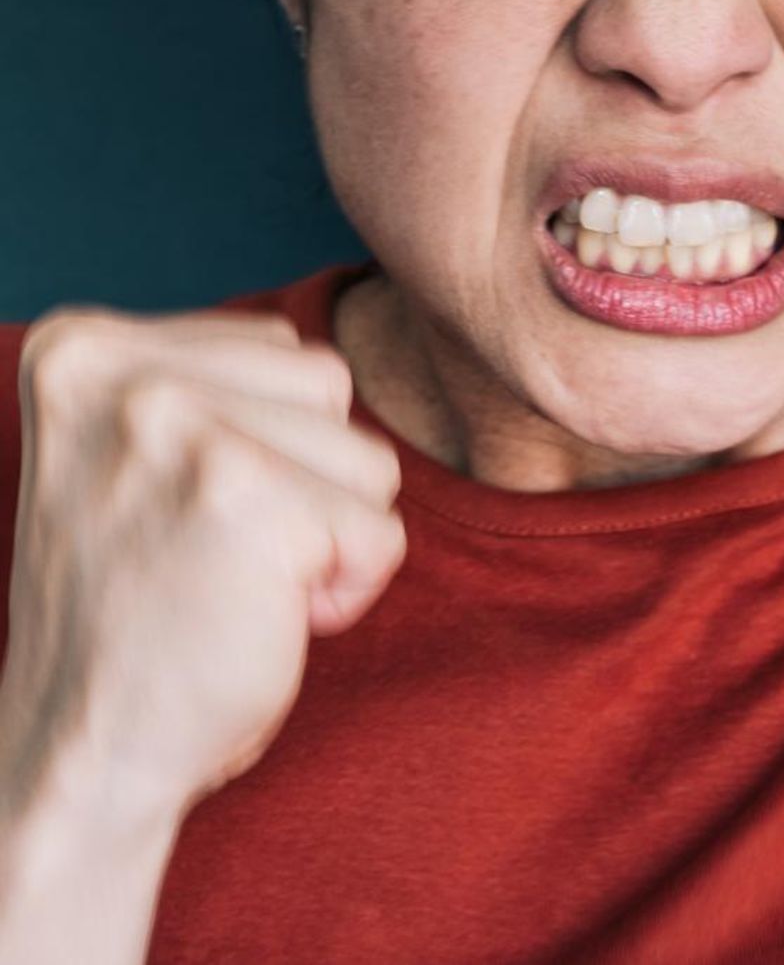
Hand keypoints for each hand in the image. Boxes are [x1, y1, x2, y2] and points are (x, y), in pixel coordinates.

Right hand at [0, 305, 405, 830]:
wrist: (78, 760)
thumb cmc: (136, 611)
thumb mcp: (140, 454)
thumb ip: (209, 384)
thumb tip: (327, 358)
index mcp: (82, 347)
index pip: (278, 350)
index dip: (266, 447)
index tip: (178, 514)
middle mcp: (120, 373)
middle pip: (329, 387)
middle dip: (307, 482)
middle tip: (210, 558)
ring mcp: (178, 429)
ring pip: (366, 454)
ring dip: (329, 534)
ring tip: (233, 585)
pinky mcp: (244, 501)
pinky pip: (381, 534)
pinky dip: (345, 592)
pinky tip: (256, 624)